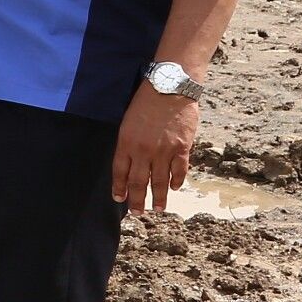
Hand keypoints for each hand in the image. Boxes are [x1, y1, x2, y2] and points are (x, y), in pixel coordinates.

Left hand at [113, 86, 196, 211]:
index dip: (119, 188)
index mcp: (126, 143)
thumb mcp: (128, 122)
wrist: (170, 88)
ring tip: (158, 208)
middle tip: (137, 213)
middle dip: (136, 199)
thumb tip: (130, 163)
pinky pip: (179, 170)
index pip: (120, 172)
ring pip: (159, 181)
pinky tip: (174, 188)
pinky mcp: (182, 148)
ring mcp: (163, 151)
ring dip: (157, 197)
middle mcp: (143, 151)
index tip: (119, 199)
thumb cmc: (145, 102)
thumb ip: (128, 144)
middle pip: (138, 181)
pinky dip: (176, 181)